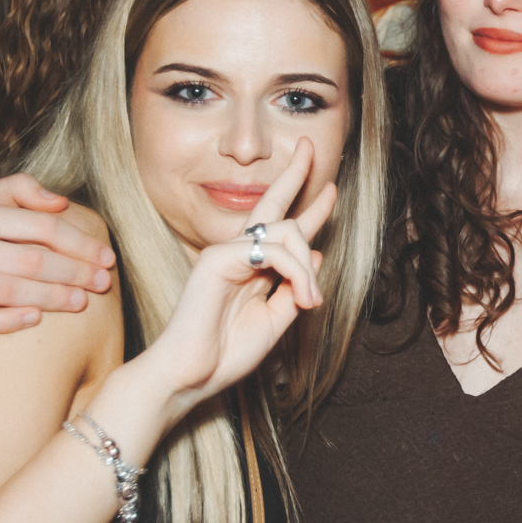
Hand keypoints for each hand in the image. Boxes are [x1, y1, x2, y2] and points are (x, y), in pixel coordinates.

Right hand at [0, 174, 116, 335]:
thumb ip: (13, 192)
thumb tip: (62, 202)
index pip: (37, 225)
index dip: (78, 242)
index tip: (105, 257)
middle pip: (29, 259)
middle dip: (74, 273)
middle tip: (104, 284)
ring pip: (6, 289)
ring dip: (50, 298)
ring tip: (81, 302)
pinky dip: (4, 320)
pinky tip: (33, 319)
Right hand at [128, 139, 334, 419]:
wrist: (190, 376)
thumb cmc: (226, 353)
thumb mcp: (274, 321)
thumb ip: (295, 289)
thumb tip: (317, 254)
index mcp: (251, 268)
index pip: (282, 230)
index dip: (309, 209)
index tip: (331, 189)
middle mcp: (238, 254)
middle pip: (272, 203)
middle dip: (296, 174)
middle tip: (309, 146)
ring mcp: (226, 253)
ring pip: (285, 232)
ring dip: (307, 267)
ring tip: (312, 301)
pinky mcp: (218, 258)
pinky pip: (273, 252)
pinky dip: (296, 274)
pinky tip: (304, 298)